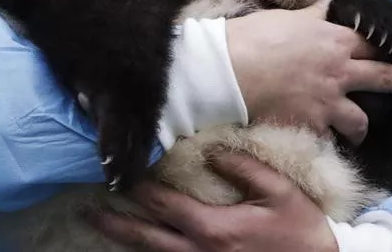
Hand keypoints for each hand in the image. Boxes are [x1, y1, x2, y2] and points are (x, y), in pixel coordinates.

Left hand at [91, 150, 337, 251]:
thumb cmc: (301, 231)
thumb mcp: (279, 191)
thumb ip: (244, 168)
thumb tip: (212, 150)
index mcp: (214, 228)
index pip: (165, 204)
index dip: (140, 188)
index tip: (121, 172)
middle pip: (147, 236)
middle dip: (117, 220)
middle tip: (90, 208)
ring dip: (126, 240)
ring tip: (102, 226)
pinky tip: (140, 248)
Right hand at [226, 0, 391, 145]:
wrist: (230, 69)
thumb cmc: (256, 35)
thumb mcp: (290, 15)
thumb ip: (316, 13)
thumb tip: (329, 2)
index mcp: (337, 41)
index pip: (376, 43)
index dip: (390, 47)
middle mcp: (341, 73)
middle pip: (386, 78)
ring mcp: (328, 103)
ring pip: (361, 121)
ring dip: (361, 126)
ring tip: (359, 130)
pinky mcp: (311, 126)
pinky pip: (328, 140)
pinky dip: (326, 141)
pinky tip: (323, 142)